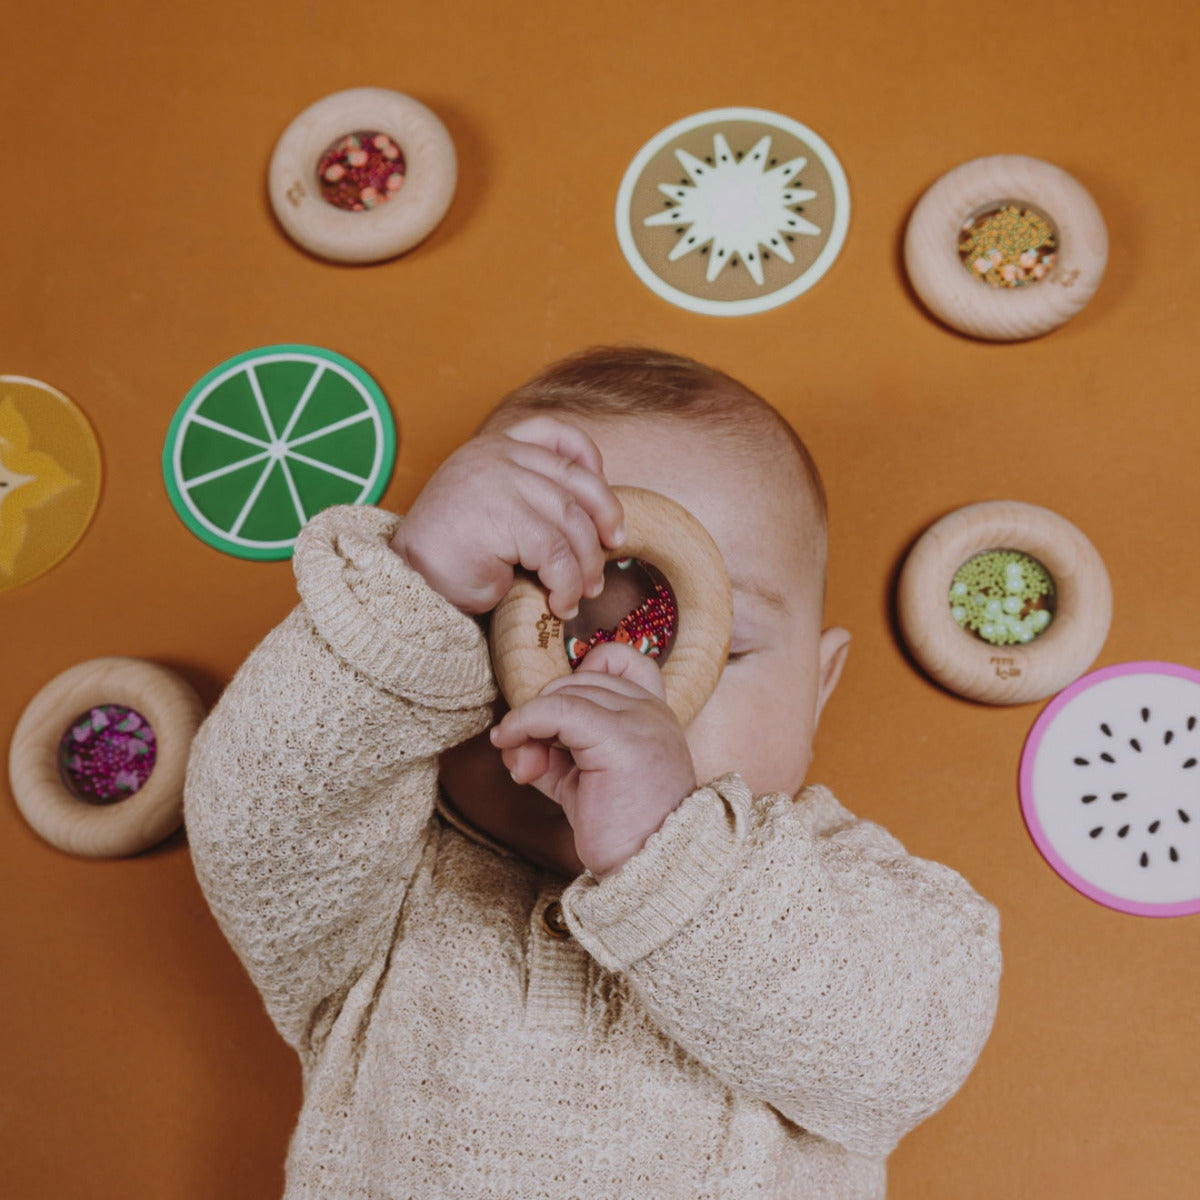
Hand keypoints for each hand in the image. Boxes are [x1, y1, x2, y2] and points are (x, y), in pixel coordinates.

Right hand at [390, 415, 626, 618]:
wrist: (407, 583)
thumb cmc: (452, 557)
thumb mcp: (494, 510)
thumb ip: (531, 497)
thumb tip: (598, 523)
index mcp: (495, 447)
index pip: (556, 434)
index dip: (591, 462)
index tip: (603, 503)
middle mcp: (498, 456)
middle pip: (577, 481)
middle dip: (604, 518)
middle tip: (612, 551)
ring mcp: (499, 481)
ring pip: (571, 521)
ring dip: (586, 564)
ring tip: (583, 592)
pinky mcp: (503, 516)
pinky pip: (556, 553)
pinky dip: (567, 583)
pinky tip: (560, 603)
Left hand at [488, 642, 697, 878]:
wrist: (650, 874)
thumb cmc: (620, 833)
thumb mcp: (580, 781)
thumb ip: (550, 751)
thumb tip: (508, 736)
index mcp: (653, 714)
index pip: (616, 659)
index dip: (577, 676)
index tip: (554, 719)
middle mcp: (652, 710)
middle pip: (579, 678)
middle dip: (542, 710)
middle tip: (525, 756)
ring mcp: (641, 721)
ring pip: (564, 692)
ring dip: (529, 723)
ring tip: (523, 765)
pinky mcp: (620, 739)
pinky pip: (556, 711)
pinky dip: (523, 723)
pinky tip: (509, 745)